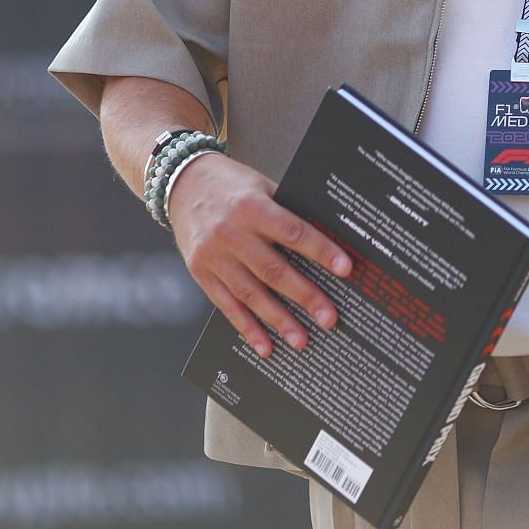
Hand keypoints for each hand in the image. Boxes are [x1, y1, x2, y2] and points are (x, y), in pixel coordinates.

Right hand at [167, 153, 352, 357]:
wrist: (182, 182)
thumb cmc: (233, 184)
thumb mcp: (263, 187)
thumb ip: (289, 211)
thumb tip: (331, 238)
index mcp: (253, 207)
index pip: (294, 232)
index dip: (321, 251)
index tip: (346, 269)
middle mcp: (231, 233)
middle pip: (274, 270)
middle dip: (305, 296)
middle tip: (330, 318)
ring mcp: (213, 256)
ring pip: (251, 294)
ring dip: (278, 320)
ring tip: (302, 340)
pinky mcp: (201, 272)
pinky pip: (226, 305)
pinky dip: (247, 327)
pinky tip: (265, 345)